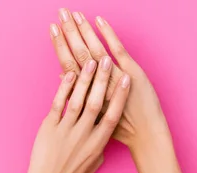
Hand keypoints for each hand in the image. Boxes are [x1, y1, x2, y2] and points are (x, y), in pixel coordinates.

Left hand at [15, 60, 130, 172]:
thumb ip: (100, 144)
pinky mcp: (49, 129)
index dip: (120, 95)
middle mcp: (84, 136)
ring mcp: (66, 131)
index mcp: (98, 143)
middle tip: (107, 60)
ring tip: (91, 62)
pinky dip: (64, 89)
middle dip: (103, 80)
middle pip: (97, 103)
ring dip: (85, 80)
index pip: (113, 115)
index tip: (126, 78)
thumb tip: (105, 131)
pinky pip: (58, 105)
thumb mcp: (93, 162)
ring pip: (78, 101)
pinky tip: (69, 75)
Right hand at [50, 9, 167, 147]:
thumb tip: (62, 78)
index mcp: (85, 95)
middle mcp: (96, 85)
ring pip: (94, 50)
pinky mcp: (129, 74)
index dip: (59, 46)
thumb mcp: (91, 116)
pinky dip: (107, 35)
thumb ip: (76, 96)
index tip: (52, 29)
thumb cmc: (118, 131)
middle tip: (60, 12)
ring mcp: (113, 78)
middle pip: (78, 54)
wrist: (144, 137)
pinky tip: (99, 20)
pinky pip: (116, 50)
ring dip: (84, 30)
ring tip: (75, 14)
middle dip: (69, 32)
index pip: (67, 65)